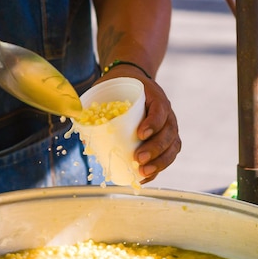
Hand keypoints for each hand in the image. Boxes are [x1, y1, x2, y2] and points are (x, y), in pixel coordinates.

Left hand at [99, 69, 180, 183]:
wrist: (134, 82)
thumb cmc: (120, 88)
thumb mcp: (111, 88)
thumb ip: (98, 106)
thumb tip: (84, 136)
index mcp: (155, 97)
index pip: (160, 110)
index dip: (153, 124)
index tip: (140, 134)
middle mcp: (167, 113)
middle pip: (168, 133)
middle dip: (155, 149)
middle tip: (138, 158)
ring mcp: (169, 128)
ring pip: (172, 146)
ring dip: (159, 162)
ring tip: (142, 171)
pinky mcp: (167, 141)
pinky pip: (168, 155)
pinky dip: (158, 168)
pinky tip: (145, 176)